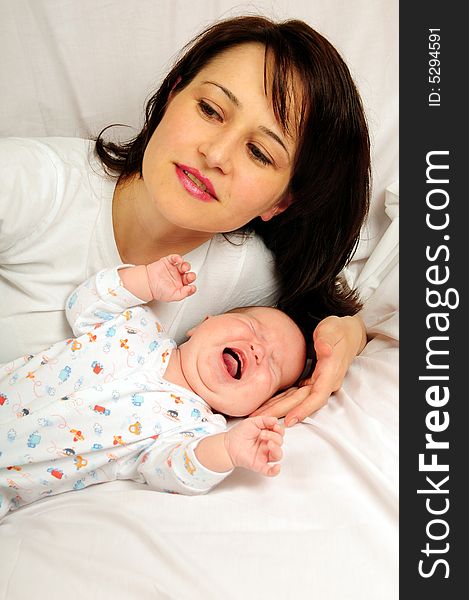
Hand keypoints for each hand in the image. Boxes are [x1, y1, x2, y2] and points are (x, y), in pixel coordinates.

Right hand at [146, 254, 196, 301]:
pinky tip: (179, 260)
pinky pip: (175, 258)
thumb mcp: (172, 297)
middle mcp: (178, 278)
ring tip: (184, 268)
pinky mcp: (168, 262)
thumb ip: (182, 294)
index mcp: (180, 286)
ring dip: (186, 266)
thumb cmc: (157, 290)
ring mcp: (174, 269)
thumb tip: (190, 289)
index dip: (192, 287)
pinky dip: (178, 258)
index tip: (192, 288)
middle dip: (191, 276)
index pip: (190, 286)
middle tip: (189, 276)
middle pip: (189, 275)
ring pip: (184, 266)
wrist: (146, 283)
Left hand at [224, 416, 283, 476]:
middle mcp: (267, 445)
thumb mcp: (252, 422)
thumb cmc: (239, 434)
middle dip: (274, 437)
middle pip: (280, 443)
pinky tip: (276, 467)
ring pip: (278, 455)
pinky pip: (270, 471)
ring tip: (269, 443)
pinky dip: (275, 470)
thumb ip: (264, 420)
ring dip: (276, 449)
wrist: (228, 444)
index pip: (280, 433)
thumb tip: (275, 420)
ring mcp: (264, 455)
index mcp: (267, 435)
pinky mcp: (259, 465)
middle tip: (263, 434)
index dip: (279, 430)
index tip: (275, 426)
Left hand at [251, 315, 366, 426]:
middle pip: (302, 402)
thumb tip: (324, 348)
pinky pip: (295, 393)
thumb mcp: (332, 331)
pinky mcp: (312, 381)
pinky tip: (268, 405)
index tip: (290, 419)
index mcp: (330, 373)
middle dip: (283, 412)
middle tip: (262, 421)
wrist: (348, 333)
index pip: (318, 396)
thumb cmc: (338, 331)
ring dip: (279, 408)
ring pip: (297, 400)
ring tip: (259, 416)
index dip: (304, 409)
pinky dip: (281, 400)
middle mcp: (325, 382)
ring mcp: (318, 383)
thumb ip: (327, 340)